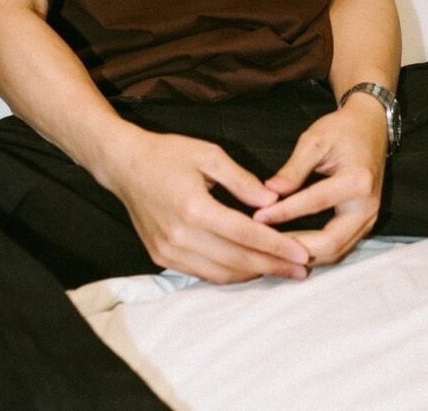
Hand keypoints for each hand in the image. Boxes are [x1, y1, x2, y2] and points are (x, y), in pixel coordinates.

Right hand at [104, 127, 310, 284]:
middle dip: (273, 266)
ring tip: (281, 271)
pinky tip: (248, 267)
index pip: (246, 235)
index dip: (277, 246)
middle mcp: (180, 236)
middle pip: (236, 260)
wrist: (124, 165)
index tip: (303, 254)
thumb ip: (242, 180)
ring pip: (220, 274)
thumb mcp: (208, 154)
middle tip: (303, 270)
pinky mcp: (161, 257)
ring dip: (253, 274)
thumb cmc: (167, 153)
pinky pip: (202, 273)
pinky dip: (229, 274)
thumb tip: (272, 203)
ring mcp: (168, 251)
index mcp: (194, 208)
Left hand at [253, 95, 388, 265]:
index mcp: (356, 180)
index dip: (283, 212)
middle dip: (295, 247)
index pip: (315, 203)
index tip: (257, 217)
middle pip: (330, 242)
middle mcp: (367, 206)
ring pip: (336, 252)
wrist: (370, 128)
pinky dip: (315, 252)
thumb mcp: (314, 140)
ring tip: (273, 249)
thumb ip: (293, 169)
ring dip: (304, 255)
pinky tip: (291, 246)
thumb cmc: (341, 130)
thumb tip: (269, 192)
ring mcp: (369, 219)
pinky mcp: (364, 225)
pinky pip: (340, 247)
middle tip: (264, 245)